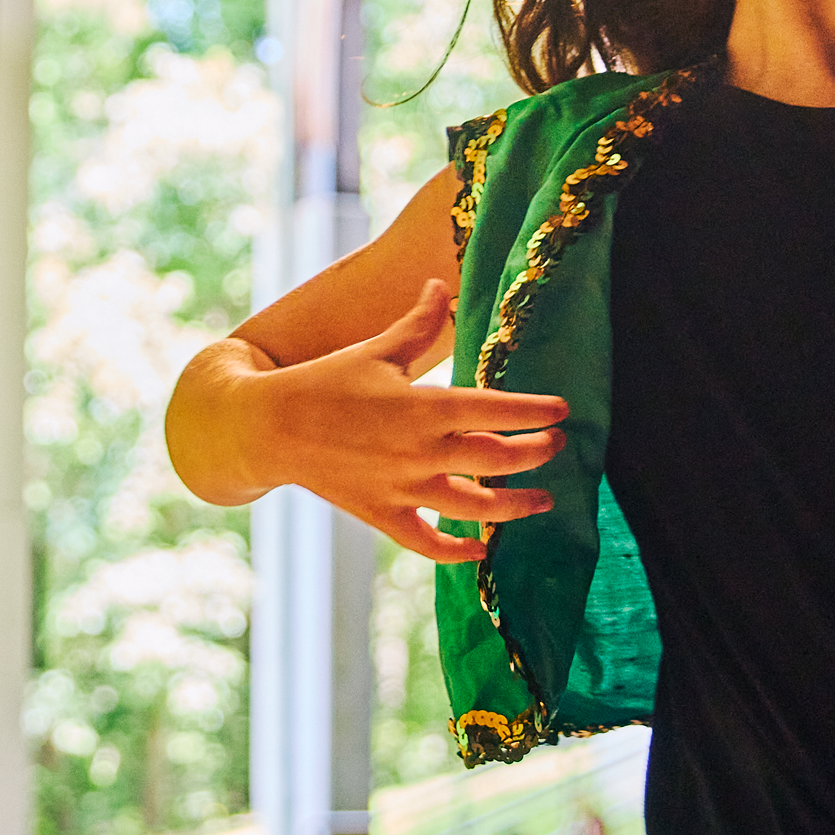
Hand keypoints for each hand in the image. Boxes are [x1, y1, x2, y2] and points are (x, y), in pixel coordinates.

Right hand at [227, 281, 571, 564]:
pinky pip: (430, 543)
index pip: (496, 409)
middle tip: (557, 447)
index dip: (535, 412)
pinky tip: (482, 547)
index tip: (563, 411)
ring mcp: (403, 489)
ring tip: (543, 501)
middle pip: (497, 459)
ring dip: (516, 506)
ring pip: (475, 506)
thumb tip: (440, 284)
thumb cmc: (326, 381)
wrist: (271, 427)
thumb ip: (418, 323)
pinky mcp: (383, 515)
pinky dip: (459, 550)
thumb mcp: (376, 350)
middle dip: (536, 454)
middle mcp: (419, 451)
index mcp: (422, 406)